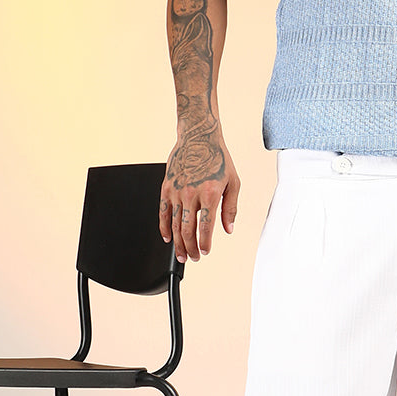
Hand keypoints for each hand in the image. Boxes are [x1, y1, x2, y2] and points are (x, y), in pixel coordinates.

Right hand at [159, 132, 239, 262]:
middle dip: (190, 249)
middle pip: (187, 230)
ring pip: (174, 225)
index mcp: (210, 194)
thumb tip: (228, 229)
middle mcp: (191, 194)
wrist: (199, 137)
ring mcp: (176, 191)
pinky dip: (164, 227)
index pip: (205, 227)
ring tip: (182, 255)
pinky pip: (163, 212)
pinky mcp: (166, 187)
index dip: (204, 244)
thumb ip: (231, 208)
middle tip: (194, 258)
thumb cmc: (218, 158)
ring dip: (178, 243)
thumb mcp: (233, 183)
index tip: (205, 251)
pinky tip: (167, 237)